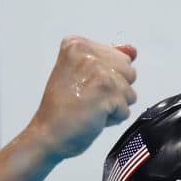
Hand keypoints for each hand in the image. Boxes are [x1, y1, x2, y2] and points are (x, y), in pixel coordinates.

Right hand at [29, 36, 137, 160]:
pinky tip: (93, 118)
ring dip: (114, 106)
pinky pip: (126, 110)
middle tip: (89, 98)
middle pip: (128, 72)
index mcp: (77, 45)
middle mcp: (87, 53)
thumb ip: (109, 60)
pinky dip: (113, 119)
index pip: (120, 57)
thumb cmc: (62, 109)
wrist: (48, 134)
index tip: (85, 87)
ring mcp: (98, 71)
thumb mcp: (83, 74)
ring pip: (129, 92)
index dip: (108, 78)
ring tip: (91, 108)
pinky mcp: (106, 92)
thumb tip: (132, 51)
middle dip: (115, 91)